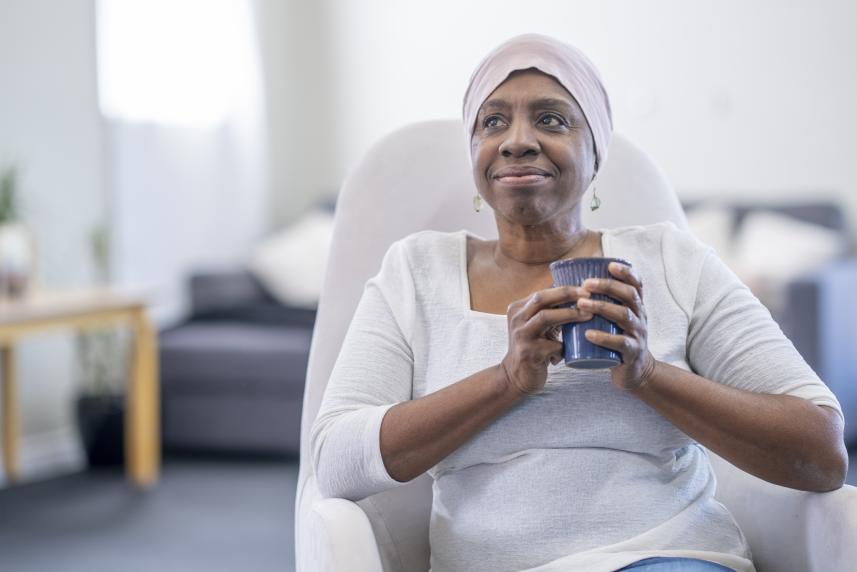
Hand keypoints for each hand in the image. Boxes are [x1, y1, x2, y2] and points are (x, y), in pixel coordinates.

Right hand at [500, 286, 593, 395]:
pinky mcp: (528, 353)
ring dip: (570, 314)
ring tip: (588, 315)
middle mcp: (517, 319)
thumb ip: (549, 312)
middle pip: (541, 298)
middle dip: (567, 294)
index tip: (586, 289)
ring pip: (545, 317)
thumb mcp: (536, 326)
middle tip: (589, 295)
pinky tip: (566, 353)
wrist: (514, 376)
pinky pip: (553, 346)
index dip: (565, 288)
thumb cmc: (532, 348)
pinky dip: (563, 348)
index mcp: (518, 309)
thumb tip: (578, 296)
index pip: (542, 292)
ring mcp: (521, 336)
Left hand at [577, 262, 655, 391]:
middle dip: (608, 286)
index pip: (637, 284)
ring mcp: (638, 334)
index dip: (626, 273)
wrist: (633, 371)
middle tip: (586, 283)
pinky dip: (604, 338)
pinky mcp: (632, 353)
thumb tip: (572, 283)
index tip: (609, 265)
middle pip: (629, 295)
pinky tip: (588, 334)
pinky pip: (621, 343)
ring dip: (602, 307)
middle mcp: (641, 316)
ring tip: (581, 304)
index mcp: (636, 306)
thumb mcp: (615, 319)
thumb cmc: (616, 339)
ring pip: (624, 316)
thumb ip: (603, 303)